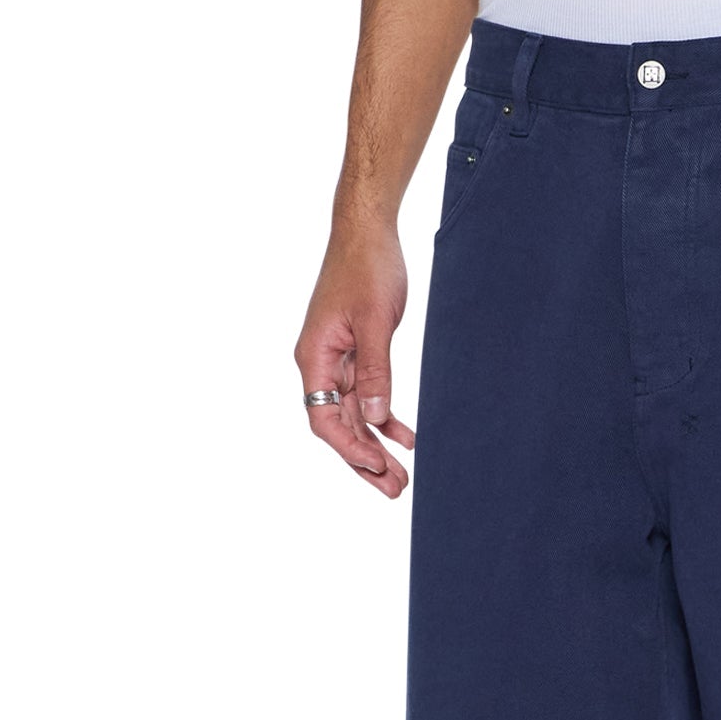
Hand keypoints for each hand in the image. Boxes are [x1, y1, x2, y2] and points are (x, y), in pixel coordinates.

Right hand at [294, 222, 414, 497]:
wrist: (367, 230)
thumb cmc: (367, 266)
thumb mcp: (375, 321)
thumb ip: (375, 371)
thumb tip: (375, 417)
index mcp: (314, 356)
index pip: (324, 418)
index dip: (349, 449)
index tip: (377, 468)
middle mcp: (320, 363)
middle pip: (339, 426)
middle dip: (366, 460)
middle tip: (396, 489)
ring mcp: (337, 360)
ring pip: (354, 416)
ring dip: (377, 446)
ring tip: (402, 477)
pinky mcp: (355, 354)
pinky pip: (367, 396)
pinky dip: (385, 418)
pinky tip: (406, 438)